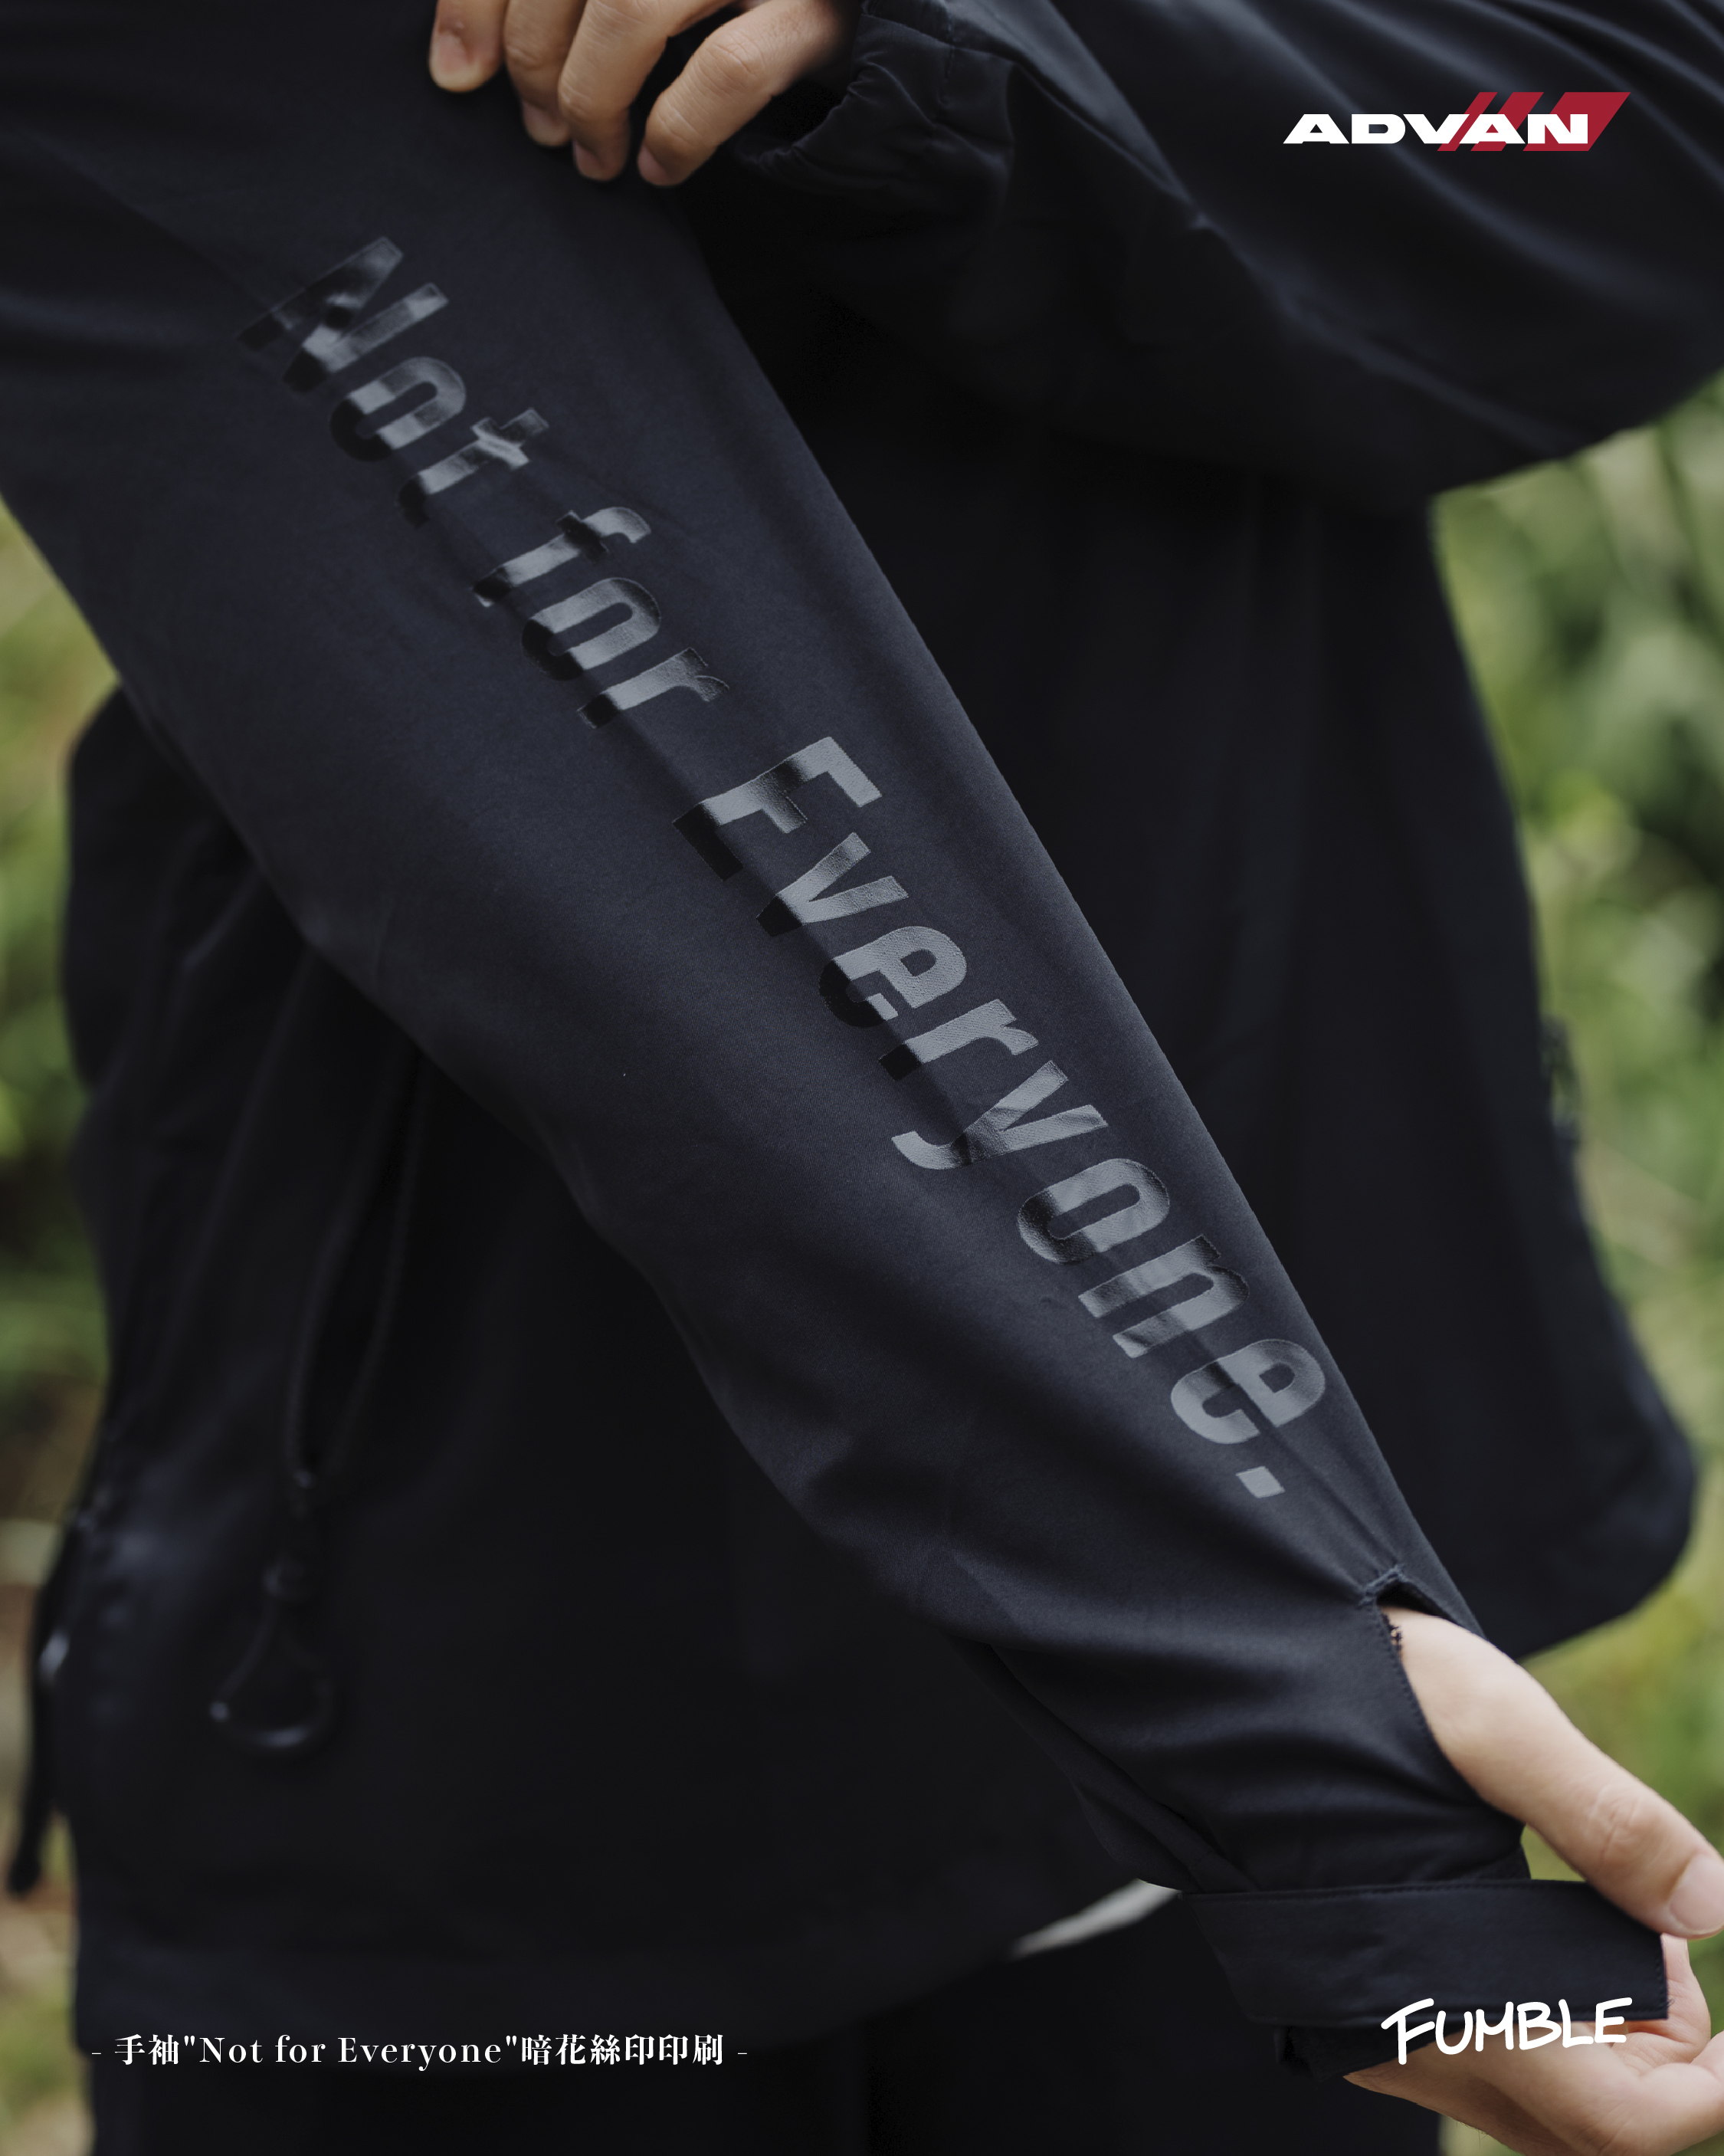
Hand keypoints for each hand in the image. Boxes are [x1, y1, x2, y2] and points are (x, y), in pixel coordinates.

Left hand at [428, 0, 858, 184]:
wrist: (882, 3)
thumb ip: (552, 1)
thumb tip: (454, 63)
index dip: (476, 3)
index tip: (461, 75)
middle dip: (535, 66)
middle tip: (542, 131)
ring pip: (631, 12)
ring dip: (593, 101)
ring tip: (593, 158)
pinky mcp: (818, 8)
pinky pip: (728, 71)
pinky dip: (678, 131)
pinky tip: (658, 165)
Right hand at [1351, 1608, 1723, 2152]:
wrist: (1228, 1670)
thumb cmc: (1353, 1681)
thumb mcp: (1490, 1722)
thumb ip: (1606, 1819)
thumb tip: (1717, 1905)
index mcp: (1444, 1992)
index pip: (1624, 2123)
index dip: (1714, 2087)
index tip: (1715, 1985)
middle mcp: (1411, 2045)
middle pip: (1594, 2128)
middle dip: (1666, 2048)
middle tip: (1656, 1920)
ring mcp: (1383, 2037)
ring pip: (1545, 2103)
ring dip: (1613, 2036)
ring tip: (1603, 1909)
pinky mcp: (1367, 2011)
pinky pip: (1492, 2067)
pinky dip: (1555, 2023)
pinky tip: (1544, 1927)